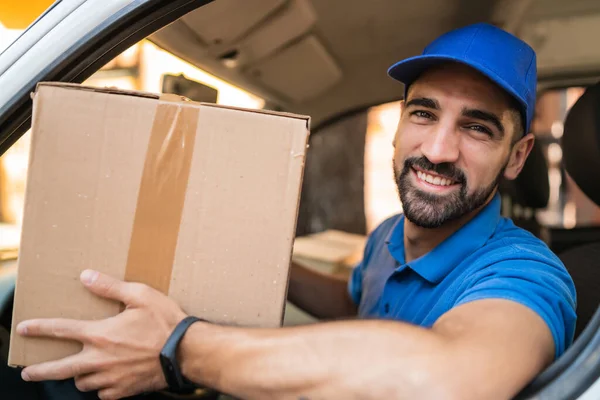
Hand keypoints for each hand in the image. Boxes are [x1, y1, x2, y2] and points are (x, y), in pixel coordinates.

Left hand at [17, 270, 187, 399]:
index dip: (39, 328)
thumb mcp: (140, 295)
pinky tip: (107, 379)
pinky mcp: (122, 391)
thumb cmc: (165, 322)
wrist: (186, 352)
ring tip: (82, 371)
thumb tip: (86, 276)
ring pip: (82, 383)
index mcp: (100, 334)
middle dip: (40, 370)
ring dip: (79, 376)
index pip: (60, 330)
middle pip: (59, 369)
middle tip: (27, 372)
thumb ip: (110, 287)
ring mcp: (110, 379)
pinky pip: (103, 393)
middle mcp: (99, 360)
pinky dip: (101, 387)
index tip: (23, 329)